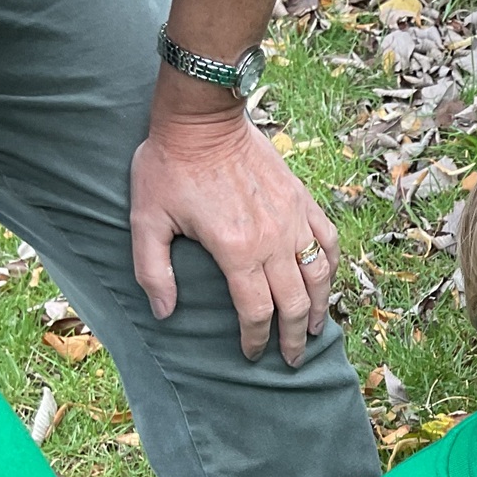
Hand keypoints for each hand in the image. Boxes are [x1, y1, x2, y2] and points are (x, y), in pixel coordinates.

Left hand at [130, 94, 339, 365]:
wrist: (202, 117)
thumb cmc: (168, 166)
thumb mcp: (146, 220)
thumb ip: (152, 270)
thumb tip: (164, 312)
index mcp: (236, 250)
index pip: (256, 311)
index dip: (255, 339)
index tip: (251, 354)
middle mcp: (272, 240)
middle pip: (294, 302)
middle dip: (293, 337)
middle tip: (291, 358)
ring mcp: (293, 219)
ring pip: (318, 276)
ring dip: (319, 308)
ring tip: (315, 329)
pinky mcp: (302, 200)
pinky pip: (327, 241)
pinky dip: (330, 266)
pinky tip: (325, 281)